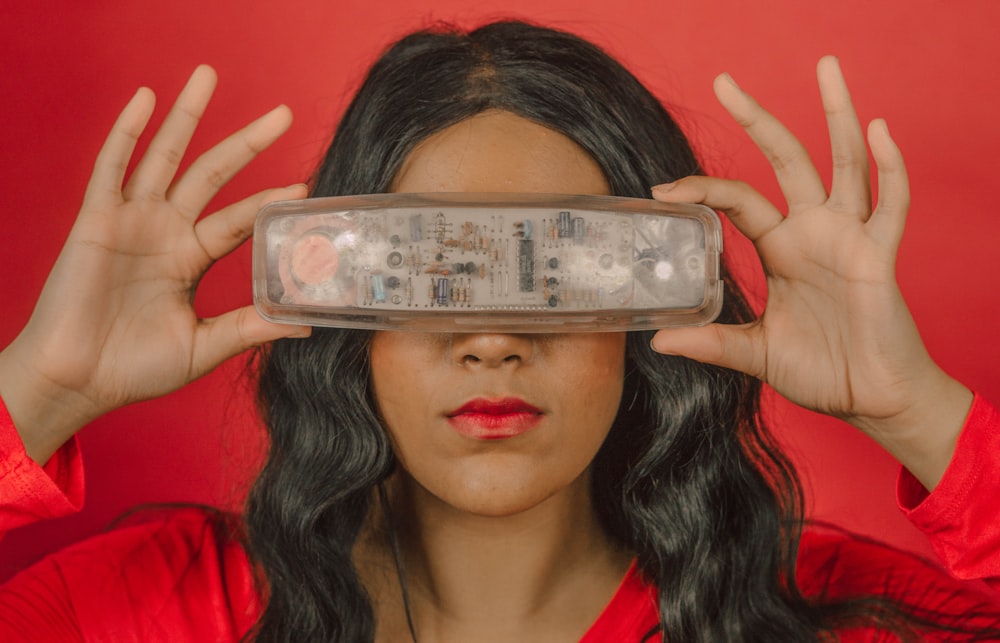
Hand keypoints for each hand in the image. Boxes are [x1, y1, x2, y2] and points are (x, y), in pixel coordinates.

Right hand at [0, 65, 309, 462]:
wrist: (79, 381)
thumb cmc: (136, 367)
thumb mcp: (206, 346)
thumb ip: (251, 327)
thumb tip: (305, 325)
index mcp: (191, 257)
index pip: (239, 219)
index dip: (269, 201)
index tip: (304, 189)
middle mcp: (166, 231)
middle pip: (212, 174)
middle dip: (247, 142)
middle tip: (283, 113)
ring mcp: (132, 221)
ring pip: (165, 157)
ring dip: (186, 115)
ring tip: (207, 75)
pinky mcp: (96, 220)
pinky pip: (111, 168)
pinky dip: (127, 133)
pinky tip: (146, 100)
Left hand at [650, 57, 970, 488]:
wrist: (871, 399)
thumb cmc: (821, 371)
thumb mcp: (755, 353)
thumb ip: (713, 343)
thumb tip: (660, 340)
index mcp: (780, 249)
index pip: (737, 201)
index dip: (702, 189)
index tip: (662, 190)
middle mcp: (812, 232)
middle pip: (784, 160)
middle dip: (757, 119)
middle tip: (724, 81)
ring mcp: (848, 238)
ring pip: (843, 164)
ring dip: (837, 115)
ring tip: (827, 68)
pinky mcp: (880, 256)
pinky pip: (890, 204)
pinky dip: (889, 167)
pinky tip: (878, 131)